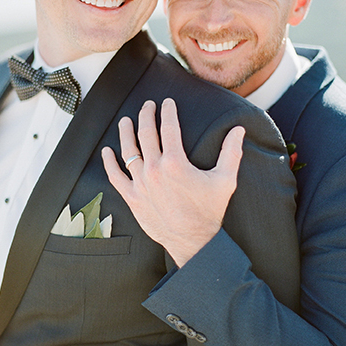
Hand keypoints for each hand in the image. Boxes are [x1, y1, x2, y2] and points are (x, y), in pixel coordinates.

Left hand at [102, 98, 244, 266]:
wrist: (193, 242)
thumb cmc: (209, 212)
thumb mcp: (225, 181)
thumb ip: (231, 153)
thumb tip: (239, 130)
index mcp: (175, 163)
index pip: (168, 128)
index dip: (168, 112)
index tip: (167, 103)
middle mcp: (155, 170)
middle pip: (146, 134)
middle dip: (146, 115)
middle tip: (147, 105)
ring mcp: (140, 184)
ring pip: (128, 151)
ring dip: (125, 132)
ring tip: (126, 121)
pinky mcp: (132, 198)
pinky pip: (115, 177)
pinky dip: (109, 163)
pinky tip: (106, 152)